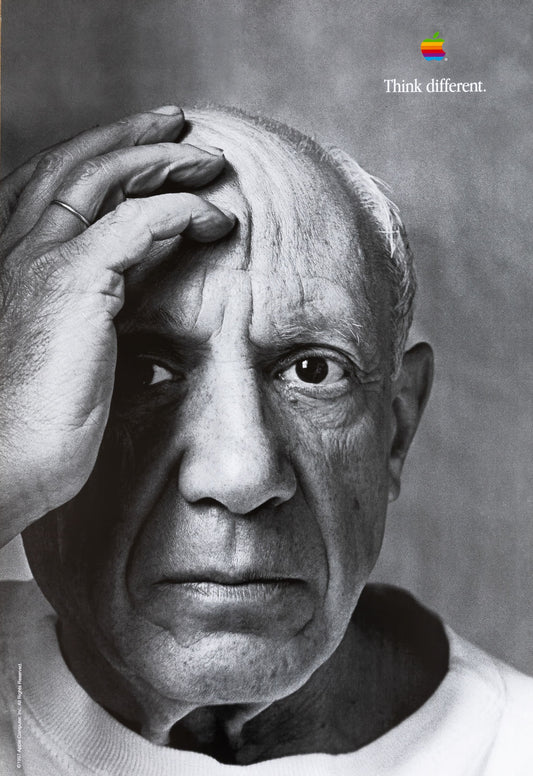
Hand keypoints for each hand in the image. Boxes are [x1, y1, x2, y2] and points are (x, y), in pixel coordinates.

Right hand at [0, 106, 234, 542]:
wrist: (3, 462)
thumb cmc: (33, 423)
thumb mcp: (63, 350)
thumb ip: (91, 307)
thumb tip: (132, 289)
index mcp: (13, 264)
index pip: (52, 189)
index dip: (96, 159)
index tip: (142, 150)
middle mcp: (17, 250)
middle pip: (73, 165)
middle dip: (128, 138)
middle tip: (178, 125)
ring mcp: (40, 261)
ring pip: (102, 178)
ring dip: (160, 159)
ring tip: (206, 158)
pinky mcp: (72, 283)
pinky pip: (137, 222)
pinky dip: (179, 210)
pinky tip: (212, 216)